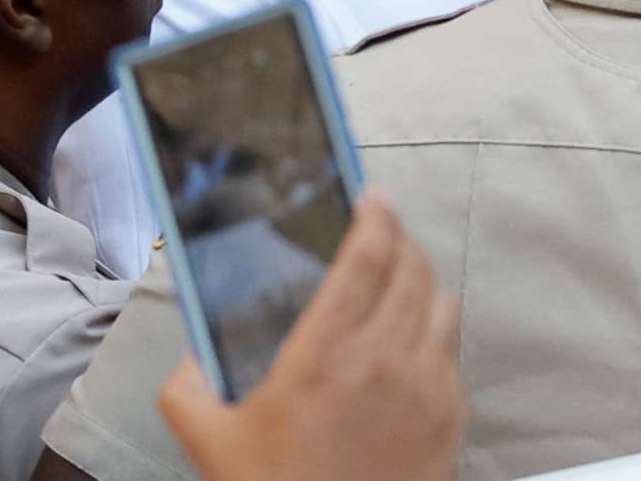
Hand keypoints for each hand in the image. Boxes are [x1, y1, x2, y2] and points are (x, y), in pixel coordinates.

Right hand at [158, 192, 463, 480]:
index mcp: (327, 353)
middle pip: (414, 268)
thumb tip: (189, 357)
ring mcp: (428, 389)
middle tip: (379, 236)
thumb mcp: (211, 442)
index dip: (376, 215)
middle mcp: (387, 360)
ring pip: (443, 304)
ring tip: (398, 286)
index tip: (372, 198)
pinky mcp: (452, 420)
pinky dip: (435, 335)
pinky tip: (410, 347)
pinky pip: (453, 354)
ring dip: (422, 284)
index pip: (368, 255)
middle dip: (399, 242)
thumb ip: (187, 387)